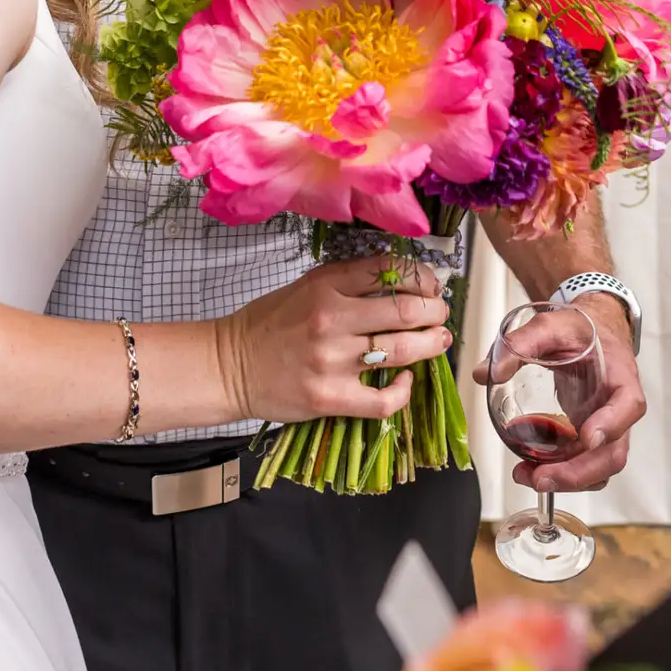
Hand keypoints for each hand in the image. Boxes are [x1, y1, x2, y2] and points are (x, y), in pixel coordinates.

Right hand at [217, 256, 454, 422]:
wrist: (229, 365)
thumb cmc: (269, 324)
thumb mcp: (306, 287)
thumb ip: (349, 281)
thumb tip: (401, 282)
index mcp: (326, 286)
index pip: (389, 271)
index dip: (422, 277)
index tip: (432, 285)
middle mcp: (332, 319)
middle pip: (405, 310)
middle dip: (435, 310)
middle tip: (441, 313)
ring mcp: (333, 361)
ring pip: (402, 350)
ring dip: (431, 344)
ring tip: (440, 340)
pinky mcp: (331, 398)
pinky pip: (384, 399)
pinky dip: (404, 390)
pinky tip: (407, 380)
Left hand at [476, 296, 644, 492]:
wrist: (590, 333)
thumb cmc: (579, 330)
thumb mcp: (550, 326)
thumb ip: (520, 343)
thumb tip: (488, 372)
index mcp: (620, 377)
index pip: (628, 405)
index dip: (612, 424)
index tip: (588, 437)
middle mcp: (619, 410)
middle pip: (613, 453)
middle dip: (578, 473)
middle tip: (542, 478)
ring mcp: (607, 428)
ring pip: (599, 468)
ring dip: (566, 480)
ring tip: (527, 476)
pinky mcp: (589, 438)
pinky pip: (582, 465)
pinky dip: (559, 473)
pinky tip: (529, 468)